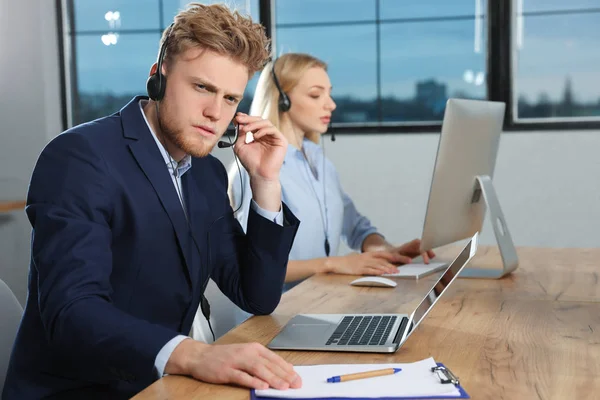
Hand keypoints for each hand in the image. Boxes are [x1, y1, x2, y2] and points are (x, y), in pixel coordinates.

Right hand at [165, 339, 301, 389]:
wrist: (200, 356)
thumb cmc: (224, 357)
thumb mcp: (245, 355)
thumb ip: (262, 362)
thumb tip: (282, 371)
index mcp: (254, 348)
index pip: (275, 359)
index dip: (287, 369)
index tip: (297, 378)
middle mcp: (247, 352)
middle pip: (269, 364)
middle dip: (284, 375)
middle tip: (295, 384)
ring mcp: (236, 361)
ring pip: (258, 369)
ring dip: (272, 378)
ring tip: (283, 387)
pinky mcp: (226, 370)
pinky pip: (242, 376)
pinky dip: (253, 381)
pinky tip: (262, 386)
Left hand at [233, 113, 286, 182]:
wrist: (259, 174)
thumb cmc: (251, 163)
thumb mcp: (241, 146)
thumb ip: (240, 134)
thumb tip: (240, 123)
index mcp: (260, 136)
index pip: (254, 123)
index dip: (246, 119)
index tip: (237, 117)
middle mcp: (268, 135)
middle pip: (260, 120)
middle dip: (249, 119)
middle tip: (239, 119)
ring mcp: (275, 137)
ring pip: (266, 123)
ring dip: (254, 124)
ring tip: (245, 129)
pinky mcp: (281, 141)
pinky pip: (273, 130)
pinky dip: (263, 130)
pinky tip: (255, 136)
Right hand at [325, 251, 404, 275]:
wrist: (338, 263)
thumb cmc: (352, 262)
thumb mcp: (364, 259)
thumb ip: (374, 262)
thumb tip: (386, 266)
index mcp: (371, 254)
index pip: (387, 254)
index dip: (398, 256)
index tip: (408, 259)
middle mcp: (369, 257)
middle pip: (386, 258)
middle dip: (398, 260)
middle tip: (408, 262)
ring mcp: (364, 263)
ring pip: (379, 265)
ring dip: (388, 268)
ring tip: (396, 271)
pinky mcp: (360, 269)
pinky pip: (370, 270)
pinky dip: (377, 272)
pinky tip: (383, 274)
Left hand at [387, 239, 435, 263]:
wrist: (390, 254)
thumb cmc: (392, 255)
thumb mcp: (395, 257)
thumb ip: (402, 258)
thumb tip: (410, 261)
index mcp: (407, 245)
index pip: (416, 242)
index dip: (422, 244)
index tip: (426, 249)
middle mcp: (412, 245)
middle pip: (422, 244)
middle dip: (427, 248)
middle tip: (431, 256)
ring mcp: (415, 247)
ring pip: (424, 247)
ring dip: (428, 251)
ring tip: (432, 256)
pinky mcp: (416, 251)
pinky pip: (423, 251)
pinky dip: (427, 253)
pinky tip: (431, 256)